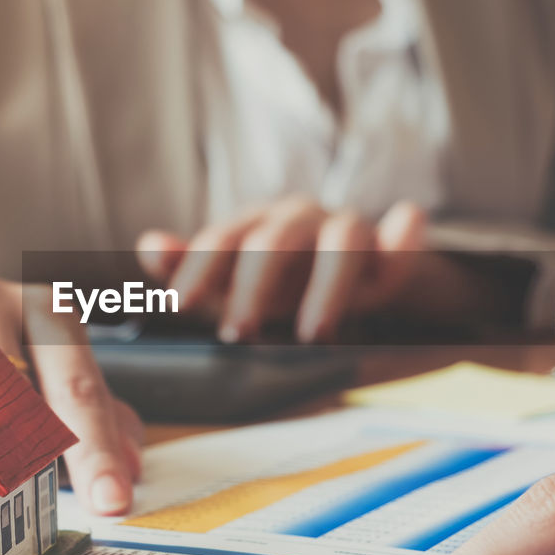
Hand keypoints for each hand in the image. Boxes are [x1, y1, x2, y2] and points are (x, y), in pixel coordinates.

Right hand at [0, 277, 142, 514]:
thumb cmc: (0, 363)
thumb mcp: (54, 378)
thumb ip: (99, 420)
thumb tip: (132, 470)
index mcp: (46, 310)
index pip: (77, 390)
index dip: (96, 452)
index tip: (112, 502)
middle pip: (7, 396)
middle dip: (20, 458)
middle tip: (19, 503)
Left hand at [136, 197, 427, 342]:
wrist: (349, 272)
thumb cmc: (281, 282)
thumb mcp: (234, 282)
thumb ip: (193, 268)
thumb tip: (150, 245)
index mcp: (254, 226)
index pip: (221, 241)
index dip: (197, 268)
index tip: (178, 303)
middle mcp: (298, 220)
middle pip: (274, 242)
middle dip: (253, 289)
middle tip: (238, 335)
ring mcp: (346, 228)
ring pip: (341, 240)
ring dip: (326, 286)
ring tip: (314, 332)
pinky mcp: (389, 247)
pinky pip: (402, 235)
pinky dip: (405, 232)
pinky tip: (405, 222)